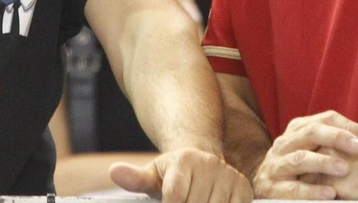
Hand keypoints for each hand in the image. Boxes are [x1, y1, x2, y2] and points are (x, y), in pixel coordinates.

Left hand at [110, 146, 252, 202]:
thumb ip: (135, 178)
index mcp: (184, 160)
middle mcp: (209, 164)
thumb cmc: (172, 174)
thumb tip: (114, 171)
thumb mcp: (152, 175)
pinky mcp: (243, 188)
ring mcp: (228, 175)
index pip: (175, 196)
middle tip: (182, 202)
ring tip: (194, 202)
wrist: (201, 160)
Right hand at [253, 111, 357, 198]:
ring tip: (345, 169)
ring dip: (323, 162)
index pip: (324, 119)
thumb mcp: (317, 148)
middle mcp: (285, 143)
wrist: (267, 186)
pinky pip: (293, 189)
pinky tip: (330, 194)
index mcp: (298, 129)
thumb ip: (340, 140)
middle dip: (336, 138)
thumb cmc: (301, 166)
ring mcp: (276, 164)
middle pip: (311, 132)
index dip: (347, 126)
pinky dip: (312, 191)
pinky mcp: (271, 188)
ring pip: (300, 159)